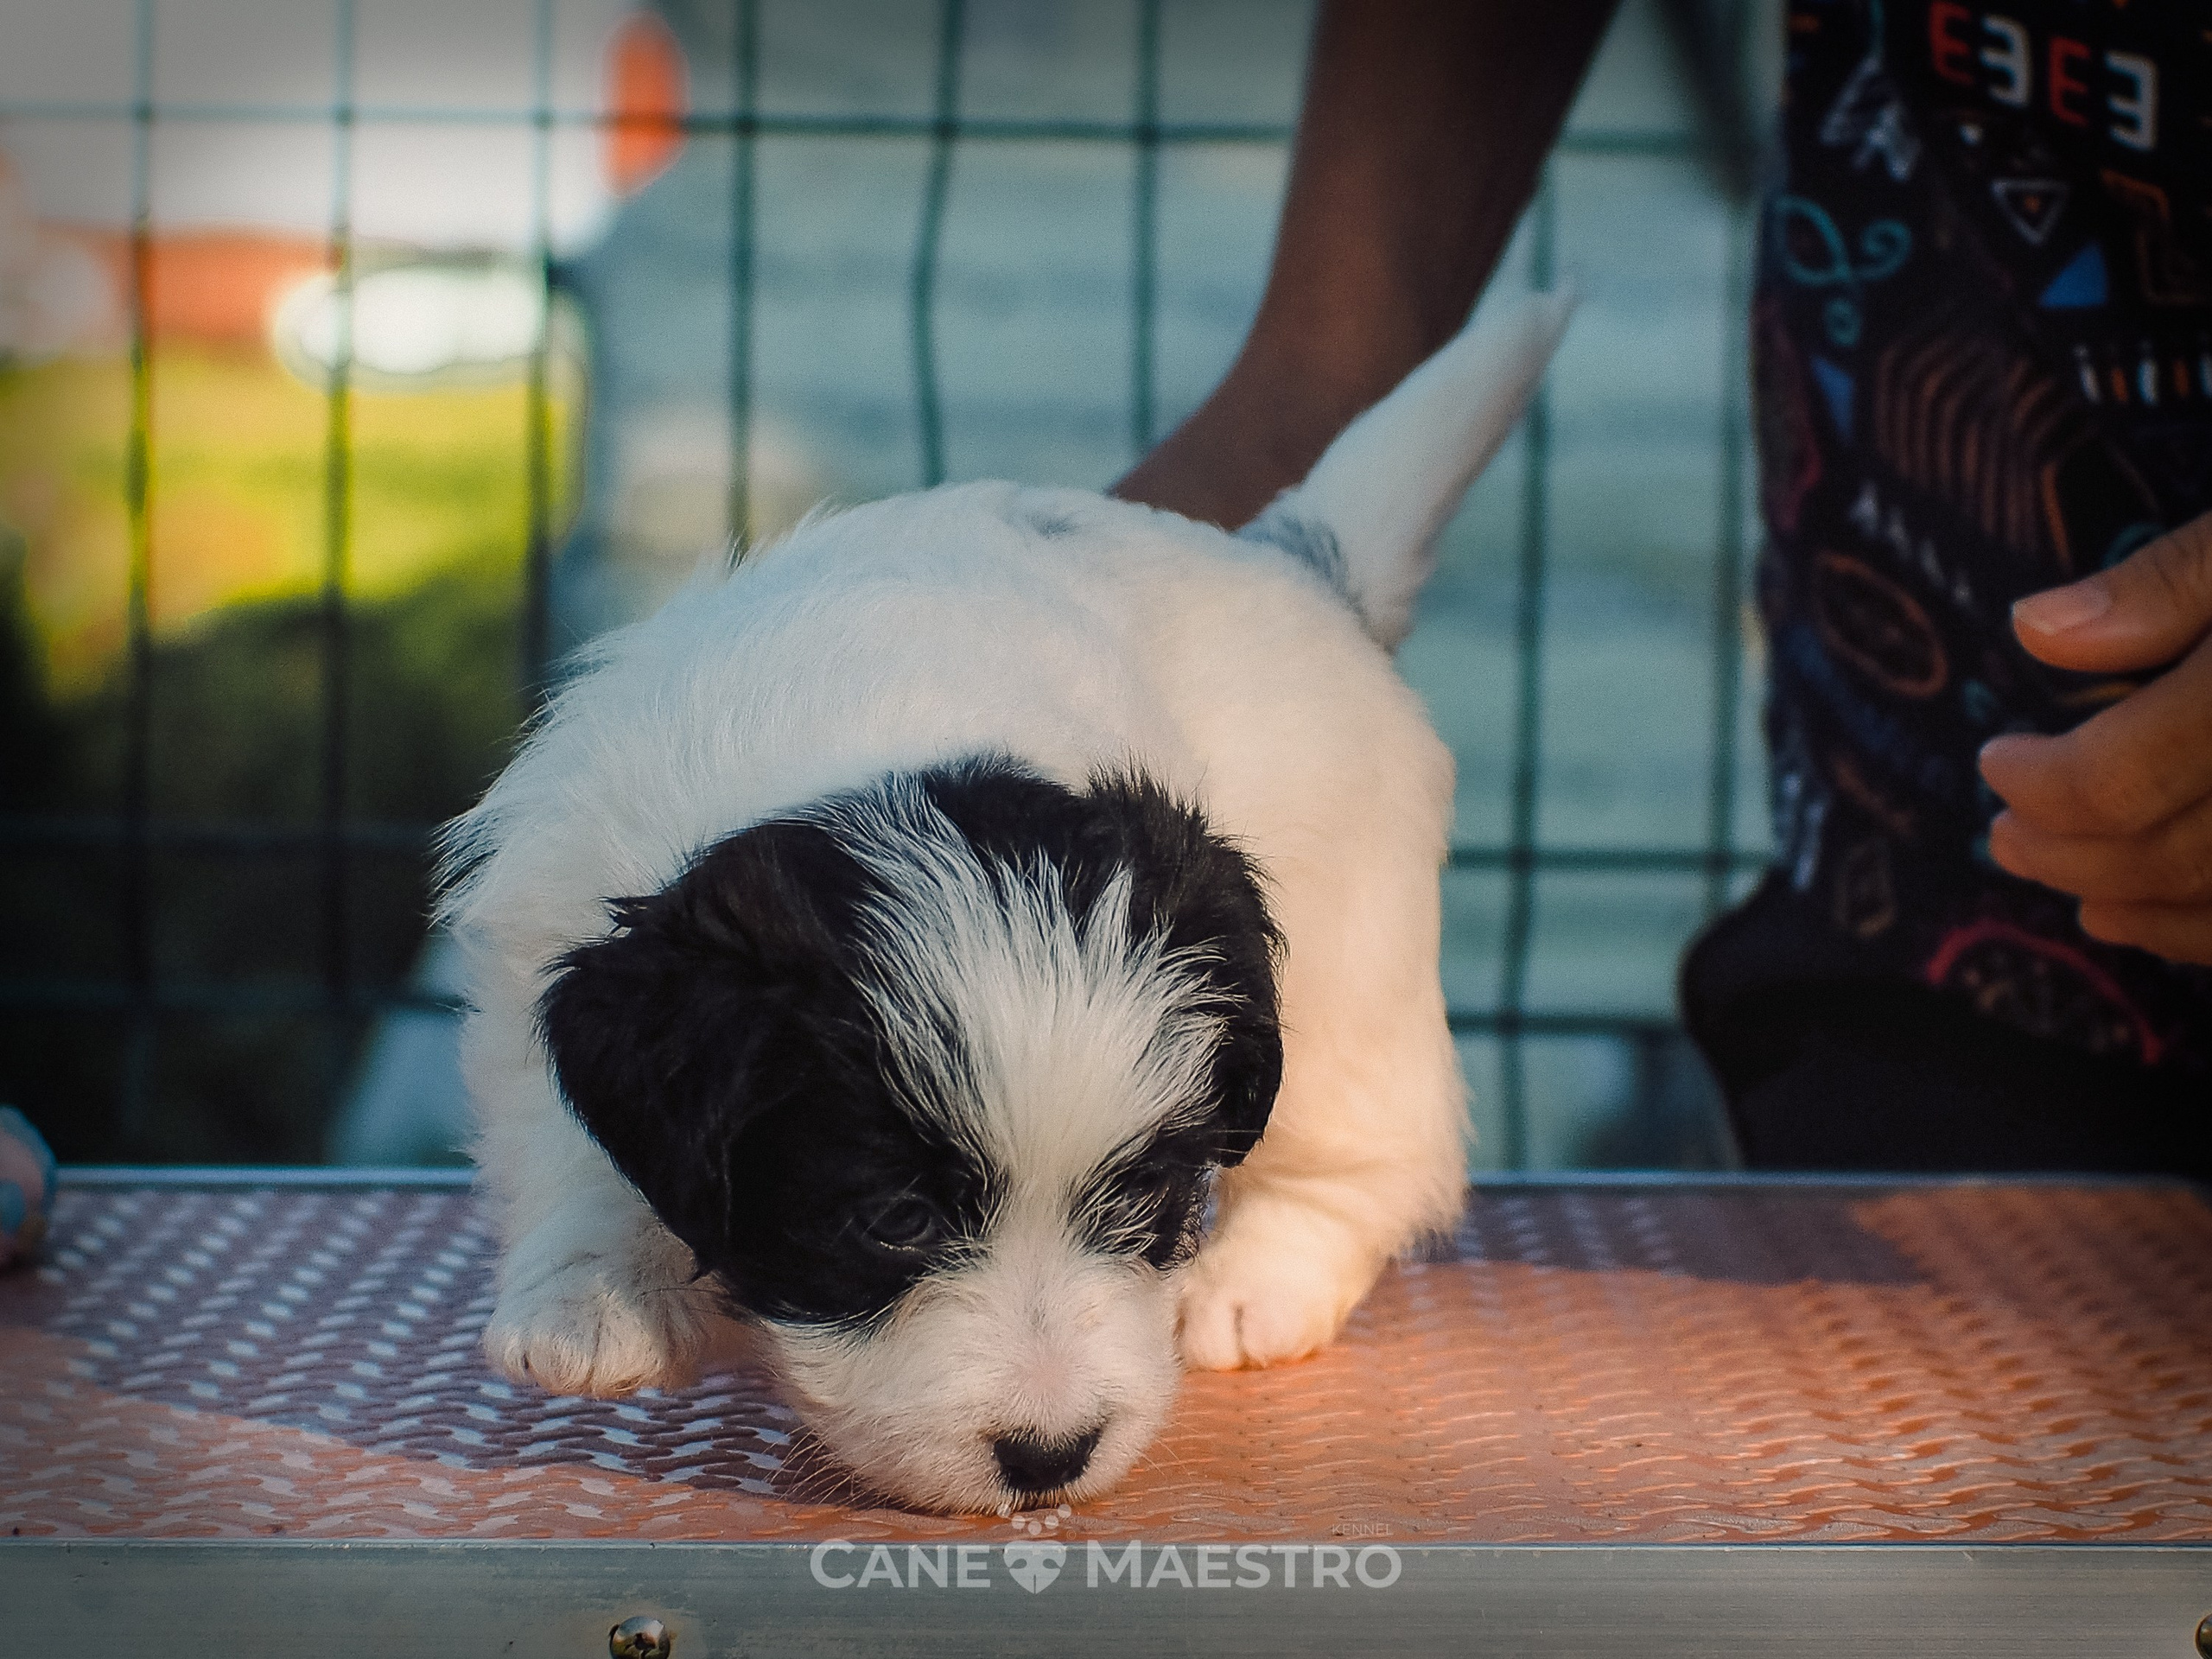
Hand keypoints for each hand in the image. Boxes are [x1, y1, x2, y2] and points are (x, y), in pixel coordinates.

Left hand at [1980, 513, 2211, 965]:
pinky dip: (2211, 931)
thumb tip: (2033, 629)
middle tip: (2006, 841)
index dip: (2041, 785)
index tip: (1996, 763)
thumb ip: (2168, 586)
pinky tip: (2164, 917)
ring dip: (2144, 909)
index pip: (2121, 780)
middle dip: (2072, 856)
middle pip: (2172, 856)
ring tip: (2077, 893)